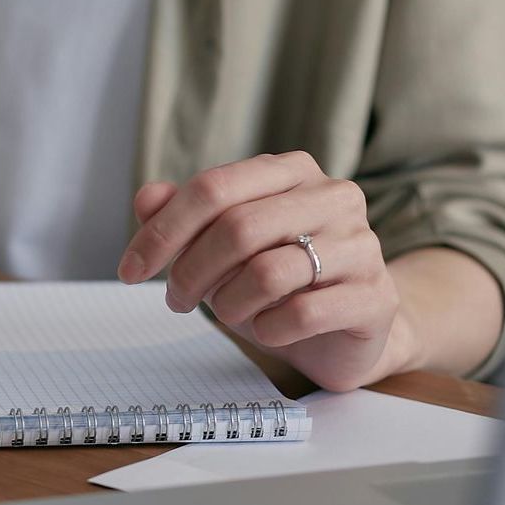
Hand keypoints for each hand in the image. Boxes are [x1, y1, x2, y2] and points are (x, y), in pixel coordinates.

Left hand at [117, 152, 407, 390]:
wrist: (346, 332)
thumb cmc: (279, 284)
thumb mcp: (223, 249)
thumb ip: (185, 219)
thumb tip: (146, 198)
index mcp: (292, 172)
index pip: (213, 189)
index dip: (162, 231)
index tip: (129, 270)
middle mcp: (333, 197)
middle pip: (237, 228)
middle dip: (191, 272)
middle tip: (177, 300)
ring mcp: (361, 245)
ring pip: (268, 272)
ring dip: (229, 304)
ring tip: (229, 313)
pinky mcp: (375, 296)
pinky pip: (303, 313)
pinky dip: (269, 329)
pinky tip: (268, 329)